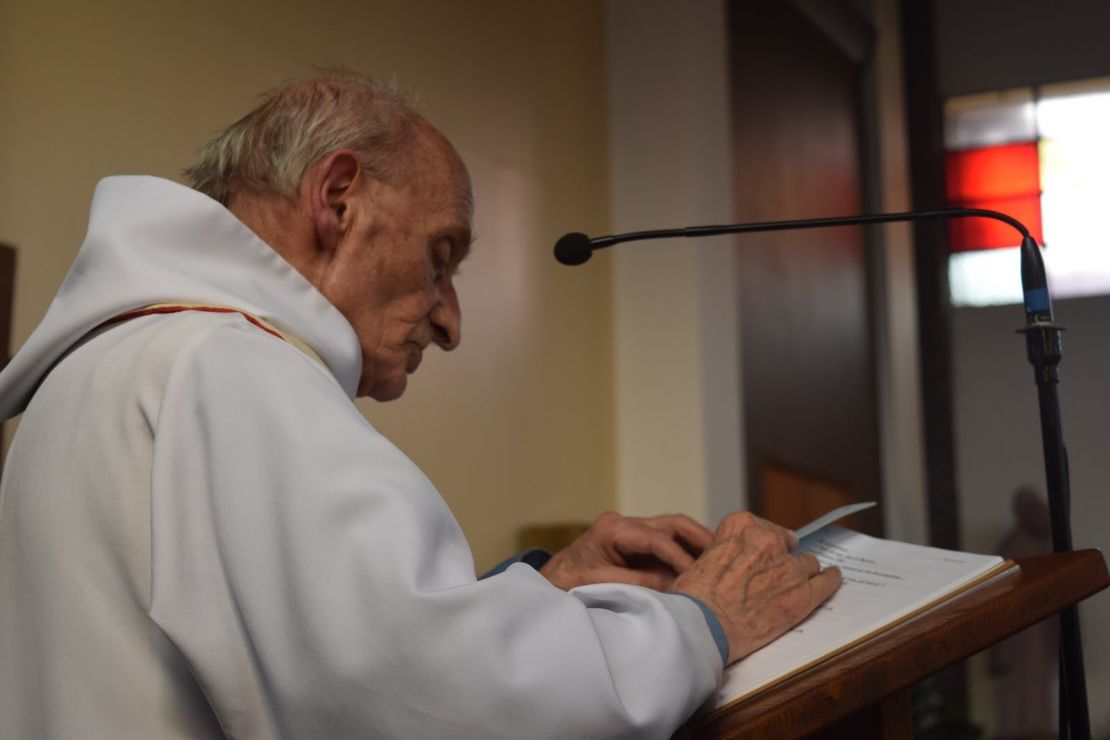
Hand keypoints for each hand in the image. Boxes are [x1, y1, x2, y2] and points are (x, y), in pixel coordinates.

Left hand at [540, 511, 712, 590]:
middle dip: (700, 538)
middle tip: (724, 556)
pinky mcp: (635, 542)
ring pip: (673, 530)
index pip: (658, 539)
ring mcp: (631, 531)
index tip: (699, 577)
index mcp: (612, 529)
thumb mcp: (600, 585)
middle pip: (672, 524)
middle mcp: (624, 524)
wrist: (548, 584)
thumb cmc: (567, 584)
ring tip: (719, 560)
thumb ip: (638, 583)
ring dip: (696, 544)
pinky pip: (666, 542)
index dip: (681, 558)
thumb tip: (675, 585)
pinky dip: (685, 552)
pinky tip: (701, 566)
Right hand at [670, 511, 840, 664]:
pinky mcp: (802, 594)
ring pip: (807, 563)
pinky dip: (829, 581)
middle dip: (783, 559)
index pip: (765, 528)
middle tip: (773, 576)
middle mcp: (767, 540)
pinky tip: (832, 579)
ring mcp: (788, 567)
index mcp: (740, 525)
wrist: (700, 626)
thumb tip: (737, 563)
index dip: (765, 545)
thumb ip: (727, 551)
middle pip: (788, 545)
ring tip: (796, 585)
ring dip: (801, 574)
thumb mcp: (702, 557)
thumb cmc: (694, 597)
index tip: (765, 554)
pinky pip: (826, 582)